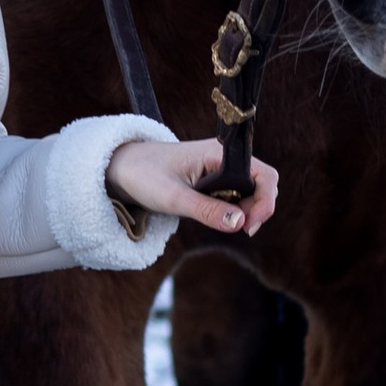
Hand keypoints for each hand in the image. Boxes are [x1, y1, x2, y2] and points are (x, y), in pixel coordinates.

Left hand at [106, 135, 281, 238]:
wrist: (121, 169)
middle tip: (242, 231)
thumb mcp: (173, 198)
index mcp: (219, 153)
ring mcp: (221, 168)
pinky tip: (218, 217)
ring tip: (224, 223)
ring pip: (250, 192)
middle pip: (262, 184)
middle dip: (257, 209)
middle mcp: (225, 158)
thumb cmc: (144, 176)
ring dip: (245, 211)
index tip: (248, 226)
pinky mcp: (214, 179)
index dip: (264, 201)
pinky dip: (233, 210)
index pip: (263, 175)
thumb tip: (239, 224)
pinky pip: (236, 195)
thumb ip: (206, 211)